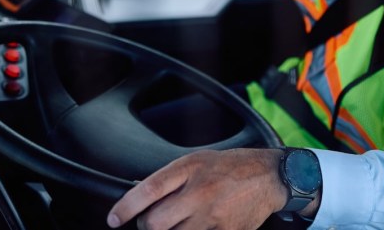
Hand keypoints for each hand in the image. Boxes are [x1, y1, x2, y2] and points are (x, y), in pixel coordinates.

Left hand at [107, 148, 287, 229]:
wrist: (268, 177)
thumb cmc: (229, 167)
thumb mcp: (197, 160)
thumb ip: (171, 178)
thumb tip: (140, 197)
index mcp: (190, 169)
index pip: (149, 190)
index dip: (126, 208)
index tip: (114, 219)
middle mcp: (200, 193)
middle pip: (155, 223)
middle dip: (146, 225)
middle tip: (150, 222)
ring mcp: (213, 217)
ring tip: (176, 223)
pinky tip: (195, 226)